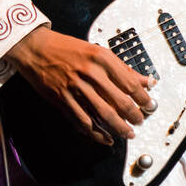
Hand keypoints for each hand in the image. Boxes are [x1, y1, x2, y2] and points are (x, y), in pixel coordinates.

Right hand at [6, 27, 154, 145]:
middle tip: (140, 121)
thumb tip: (146, 81)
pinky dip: (96, 133)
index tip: (149, 104)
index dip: (143, 98)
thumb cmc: (68, 48)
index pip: (130, 83)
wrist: (36, 48)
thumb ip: (123, 68)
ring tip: (128, 133)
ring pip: (103, 114)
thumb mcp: (99, 52)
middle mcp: (90, 73)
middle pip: (119, 101)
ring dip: (118, 127)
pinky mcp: (62, 100)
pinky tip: (105, 138)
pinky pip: (82, 121)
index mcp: (102, 58)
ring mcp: (75, 88)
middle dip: (134, 115)